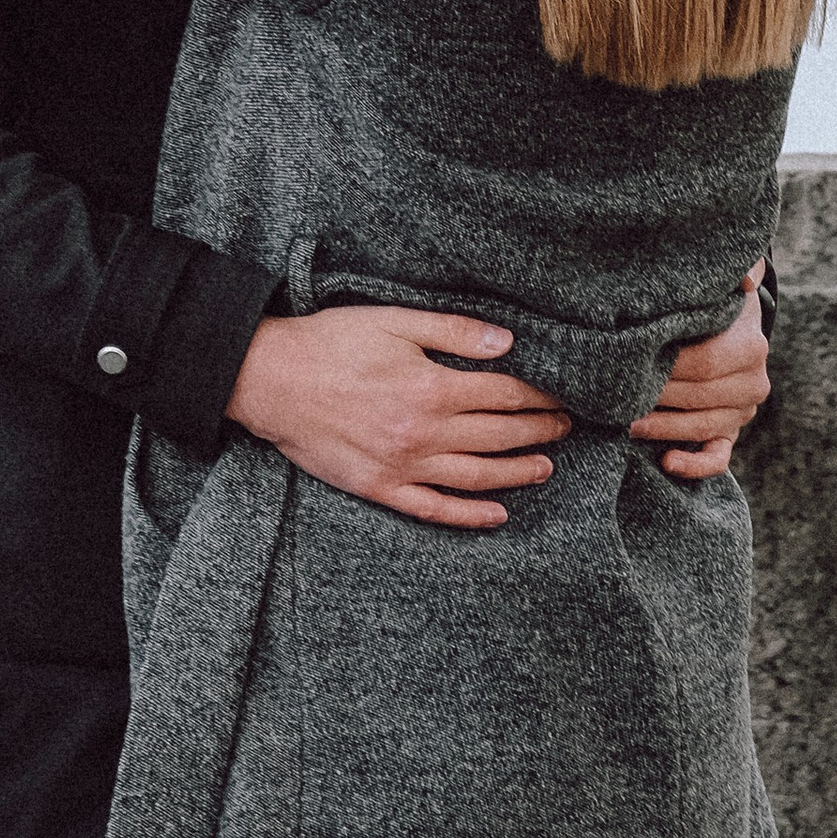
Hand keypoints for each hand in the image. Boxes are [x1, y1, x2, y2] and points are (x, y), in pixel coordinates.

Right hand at [226, 307, 570, 532]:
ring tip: (545, 468)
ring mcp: (402, 467)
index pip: (503, 395)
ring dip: (516, 473)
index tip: (562, 395)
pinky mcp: (380, 489)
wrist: (271, 380)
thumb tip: (506, 342)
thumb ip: (452, 332)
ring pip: (475, 477)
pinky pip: (434, 510)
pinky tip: (497, 515)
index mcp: (431, 388)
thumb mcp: (395, 322)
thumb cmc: (332, 343)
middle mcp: (423, 433)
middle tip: (565, 428)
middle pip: (497, 436)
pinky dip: (470, 516)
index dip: (538, 396)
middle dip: (537, 431)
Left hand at [629, 262, 769, 480]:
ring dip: (662, 428)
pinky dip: (694, 466)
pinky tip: (666, 461)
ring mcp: (744, 411)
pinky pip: (717, 457)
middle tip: (616, 395)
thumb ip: (736, 267)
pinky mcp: (731, 433)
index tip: (630, 361)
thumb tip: (746, 278)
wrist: (729, 325)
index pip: (705, 362)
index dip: (667, 366)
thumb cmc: (713, 299)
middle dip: (656, 396)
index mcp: (751, 345)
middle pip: (699, 396)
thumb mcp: (723, 278)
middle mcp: (754, 382)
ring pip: (702, 427)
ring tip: (624, 421)